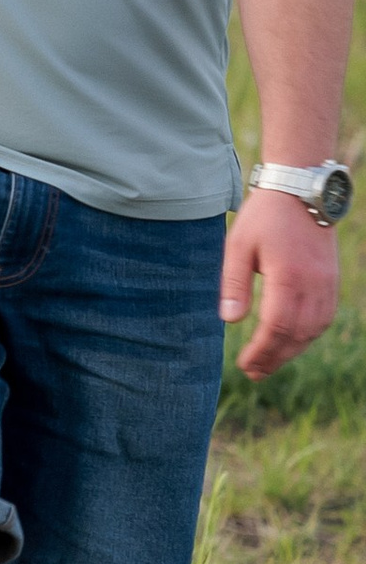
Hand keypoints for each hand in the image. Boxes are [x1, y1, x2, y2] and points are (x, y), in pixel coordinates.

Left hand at [222, 185, 343, 376]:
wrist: (301, 191)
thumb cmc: (264, 218)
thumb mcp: (238, 245)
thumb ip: (234, 284)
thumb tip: (230, 321)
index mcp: (288, 275)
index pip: (277, 326)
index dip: (261, 350)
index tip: (244, 364)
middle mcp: (314, 284)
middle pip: (297, 334)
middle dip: (275, 358)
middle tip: (254, 373)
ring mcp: (327, 283)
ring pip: (314, 330)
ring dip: (292, 350)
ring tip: (269, 363)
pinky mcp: (332, 280)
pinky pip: (324, 317)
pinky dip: (308, 335)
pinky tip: (291, 341)